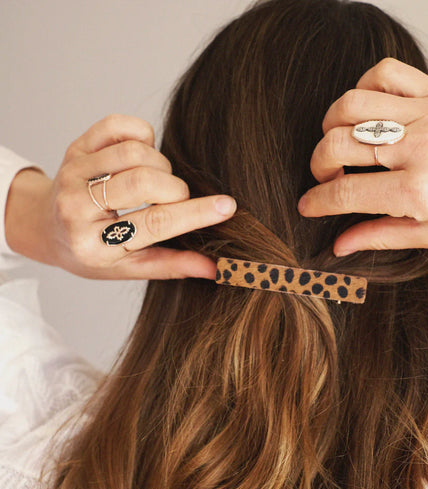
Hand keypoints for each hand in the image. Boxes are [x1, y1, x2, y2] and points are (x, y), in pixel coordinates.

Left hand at [5, 115, 236, 279]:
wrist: (46, 227)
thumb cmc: (92, 251)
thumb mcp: (128, 267)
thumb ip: (171, 266)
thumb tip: (215, 268)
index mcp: (93, 244)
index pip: (154, 224)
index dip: (195, 214)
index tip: (227, 206)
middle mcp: (76, 206)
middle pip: (144, 182)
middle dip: (175, 189)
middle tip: (176, 199)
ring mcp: (74, 172)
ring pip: (135, 151)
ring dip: (160, 165)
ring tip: (156, 182)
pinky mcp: (76, 147)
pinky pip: (119, 126)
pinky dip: (143, 135)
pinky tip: (142, 156)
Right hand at [298, 58, 427, 254]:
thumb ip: (379, 236)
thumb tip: (339, 244)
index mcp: (417, 191)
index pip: (344, 193)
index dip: (316, 201)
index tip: (308, 205)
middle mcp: (419, 147)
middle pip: (338, 144)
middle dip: (318, 165)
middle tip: (325, 178)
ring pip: (352, 105)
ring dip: (331, 126)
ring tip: (339, 143)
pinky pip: (386, 73)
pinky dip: (363, 88)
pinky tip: (366, 113)